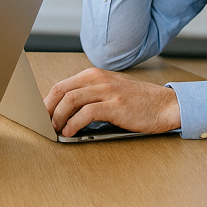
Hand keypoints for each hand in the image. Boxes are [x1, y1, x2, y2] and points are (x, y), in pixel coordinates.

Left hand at [43, 67, 180, 136]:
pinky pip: (87, 113)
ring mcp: (107, 91)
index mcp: (94, 75)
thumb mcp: (110, 91)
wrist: (165, 105)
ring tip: (56, 128)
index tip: (41, 114)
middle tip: (43, 123)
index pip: (62, 85)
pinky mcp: (115, 105)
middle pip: (62, 91)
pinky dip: (74, 123)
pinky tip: (71, 132)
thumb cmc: (137, 101)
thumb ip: (89, 95)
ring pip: (71, 100)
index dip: (47, 100)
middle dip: (48, 108)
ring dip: (58, 116)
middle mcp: (99, 79)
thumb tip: (64, 110)